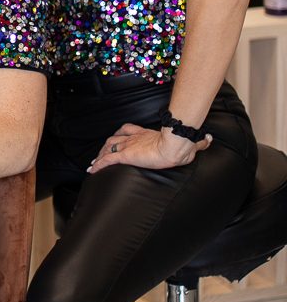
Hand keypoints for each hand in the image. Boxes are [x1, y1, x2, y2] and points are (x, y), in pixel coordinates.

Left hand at [87, 122, 212, 172]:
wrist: (176, 143)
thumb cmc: (182, 143)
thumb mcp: (191, 143)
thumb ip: (198, 142)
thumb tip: (208, 138)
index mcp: (148, 134)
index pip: (129, 130)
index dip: (122, 134)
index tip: (118, 138)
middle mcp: (135, 138)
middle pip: (115, 138)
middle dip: (107, 145)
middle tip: (101, 153)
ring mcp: (129, 145)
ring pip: (108, 148)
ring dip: (100, 155)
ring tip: (94, 164)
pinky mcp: (126, 154)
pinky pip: (107, 159)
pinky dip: (98, 164)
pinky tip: (92, 170)